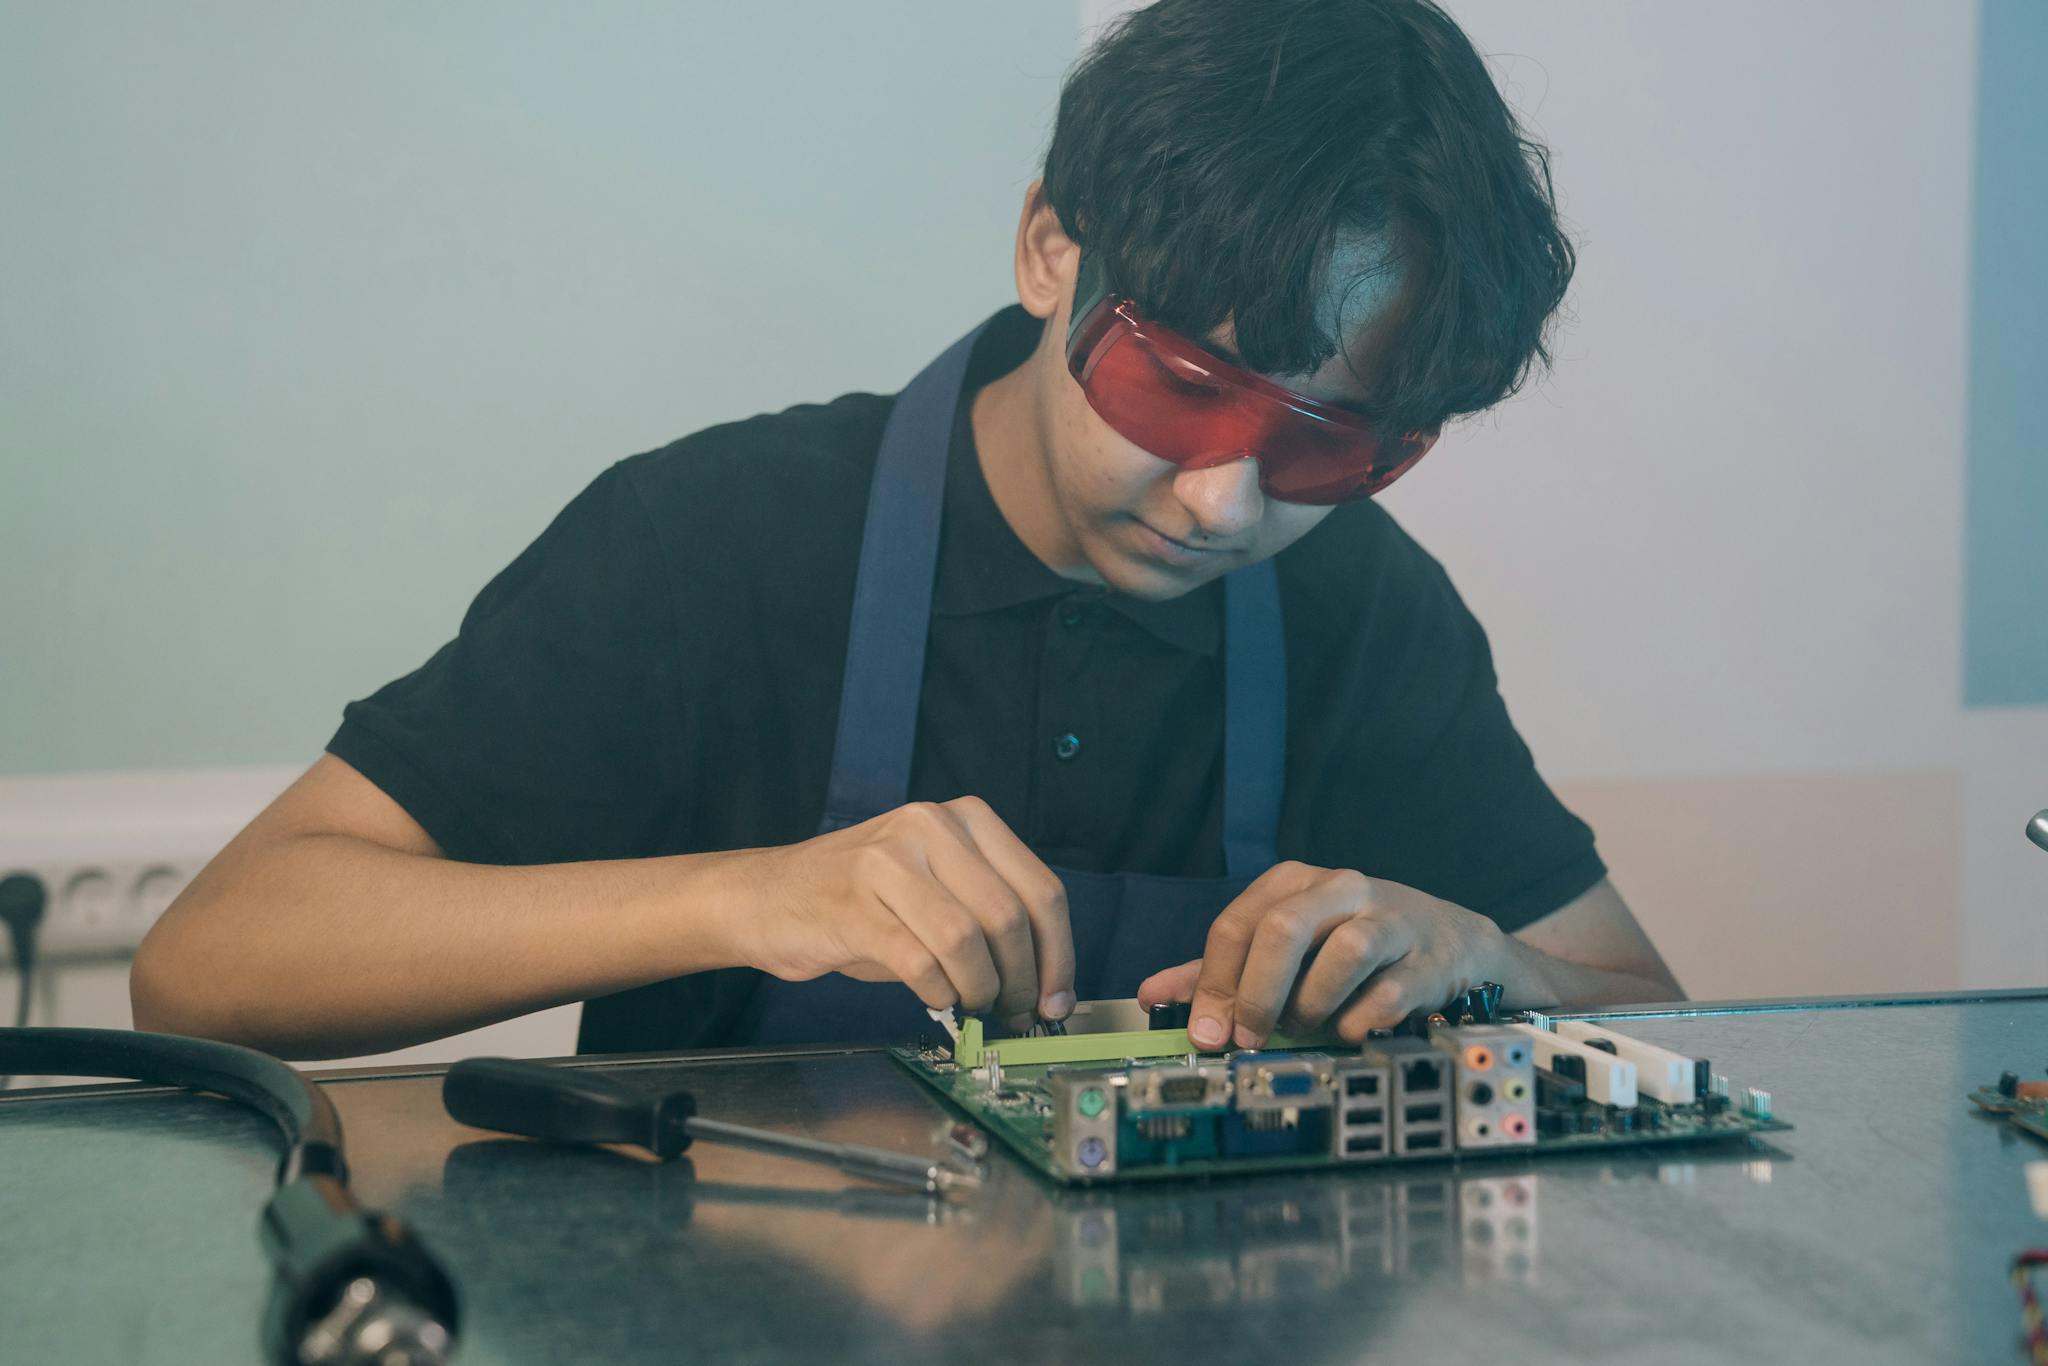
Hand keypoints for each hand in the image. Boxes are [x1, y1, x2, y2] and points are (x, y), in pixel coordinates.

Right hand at [730, 796, 1075, 1029]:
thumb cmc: (862, 900)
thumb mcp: (936, 885)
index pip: (1040, 889)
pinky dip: (939, 993)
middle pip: (1009, 917)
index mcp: (964, 818)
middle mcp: (930, 827)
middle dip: (1022, 980)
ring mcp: (889, 862)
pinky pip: (921, 962)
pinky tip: (936, 998)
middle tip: (1016, 1012)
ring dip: (980, 989)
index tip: (1058, 998)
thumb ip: (991, 917)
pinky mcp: (855, 905)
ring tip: (972, 1004)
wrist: (769, 897)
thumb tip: (1046, 983)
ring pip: (967, 940)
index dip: (1059, 954)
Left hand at [1135, 862, 1510, 1048]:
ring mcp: (1389, 920)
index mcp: (1293, 883)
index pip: (1236, 925)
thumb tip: (1152, 993)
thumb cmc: (1350, 940)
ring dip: (1313, 1004)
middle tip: (1248, 1038)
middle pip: (1285, 929)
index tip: (1206, 1033)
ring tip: (1306, 1026)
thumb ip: (1218, 968)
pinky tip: (1349, 1031)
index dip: (1214, 985)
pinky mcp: (1427, 959)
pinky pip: (1389, 994)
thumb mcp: (1282, 944)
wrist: (1446, 941)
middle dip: (1257, 993)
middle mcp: (1340, 890)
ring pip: (1345, 953)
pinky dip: (1360, 1021)